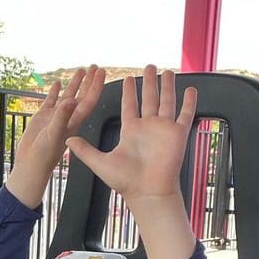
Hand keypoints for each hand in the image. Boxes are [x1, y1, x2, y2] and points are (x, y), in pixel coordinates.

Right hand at [6, 65, 105, 208]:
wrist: (31, 164)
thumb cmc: (44, 155)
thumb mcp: (54, 134)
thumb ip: (62, 117)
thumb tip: (71, 100)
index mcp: (74, 121)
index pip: (89, 101)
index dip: (95, 86)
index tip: (101, 72)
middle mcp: (67, 117)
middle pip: (82, 96)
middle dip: (89, 82)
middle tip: (95, 66)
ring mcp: (55, 117)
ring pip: (68, 96)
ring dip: (75, 84)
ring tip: (81, 70)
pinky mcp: (43, 118)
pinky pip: (51, 101)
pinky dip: (54, 92)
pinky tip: (57, 83)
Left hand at [67, 64, 197, 258]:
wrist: (146, 192)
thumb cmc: (125, 181)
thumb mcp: (99, 162)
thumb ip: (84, 150)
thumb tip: (67, 139)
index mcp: (131, 130)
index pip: (129, 105)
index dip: (128, 91)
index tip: (127, 78)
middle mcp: (147, 127)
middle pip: (148, 98)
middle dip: (149, 82)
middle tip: (148, 66)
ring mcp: (163, 129)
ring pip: (167, 101)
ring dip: (167, 86)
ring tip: (168, 71)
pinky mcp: (177, 134)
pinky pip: (185, 114)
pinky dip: (189, 102)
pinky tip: (191, 89)